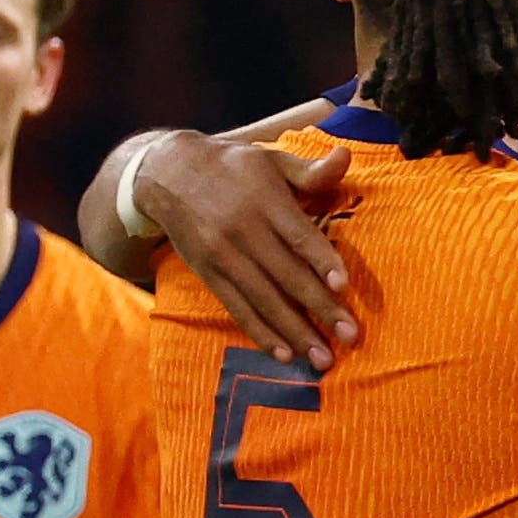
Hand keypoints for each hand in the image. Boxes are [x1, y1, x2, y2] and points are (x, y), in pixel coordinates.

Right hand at [136, 133, 358, 368]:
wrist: (168, 172)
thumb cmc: (233, 167)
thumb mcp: (270, 159)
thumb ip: (309, 170)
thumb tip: (345, 158)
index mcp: (264, 199)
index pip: (296, 234)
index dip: (320, 259)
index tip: (342, 285)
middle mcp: (243, 229)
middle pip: (286, 274)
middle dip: (320, 308)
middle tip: (350, 335)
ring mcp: (223, 255)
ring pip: (263, 299)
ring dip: (295, 332)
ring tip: (322, 359)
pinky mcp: (208, 274)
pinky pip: (237, 308)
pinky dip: (261, 333)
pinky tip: (284, 354)